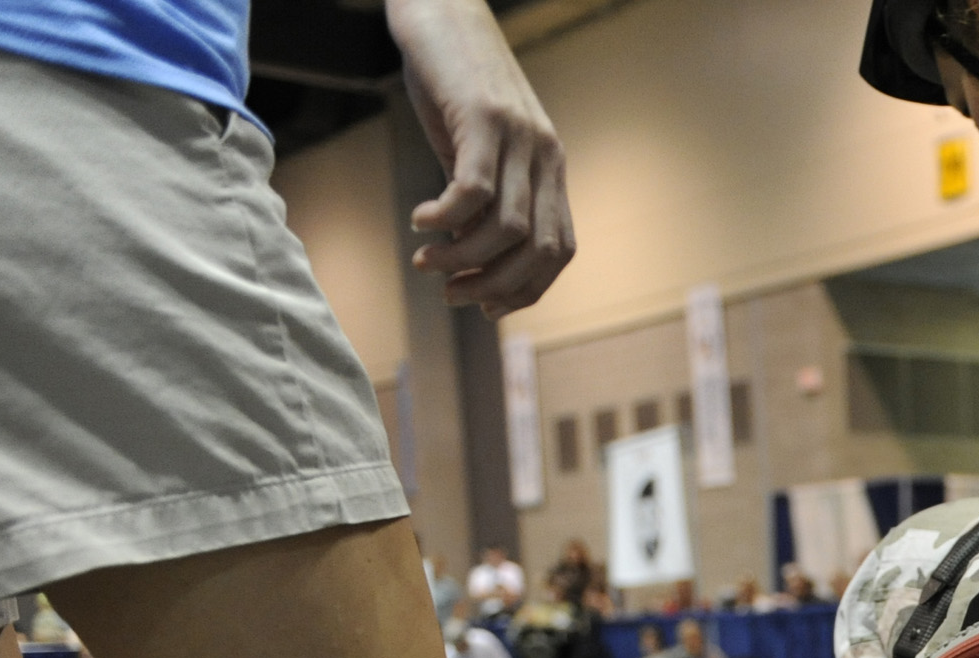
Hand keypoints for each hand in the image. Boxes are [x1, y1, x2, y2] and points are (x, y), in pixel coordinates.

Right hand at [385, 0, 573, 313]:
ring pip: (506, 229)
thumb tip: (468, 253)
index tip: (484, 306)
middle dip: (494, 287)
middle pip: (538, 250)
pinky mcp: (484, 117)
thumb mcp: (474, 147)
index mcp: (550, 168)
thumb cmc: (452, 81)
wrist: (442, 9)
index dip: (526, 289)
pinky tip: (419, 221)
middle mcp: (545, 156)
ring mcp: (519, 136)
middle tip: (449, 293)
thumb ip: (481, 196)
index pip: (559, 251)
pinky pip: (473, 190)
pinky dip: (445, 219)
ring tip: (426, 259)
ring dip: (462, 258)